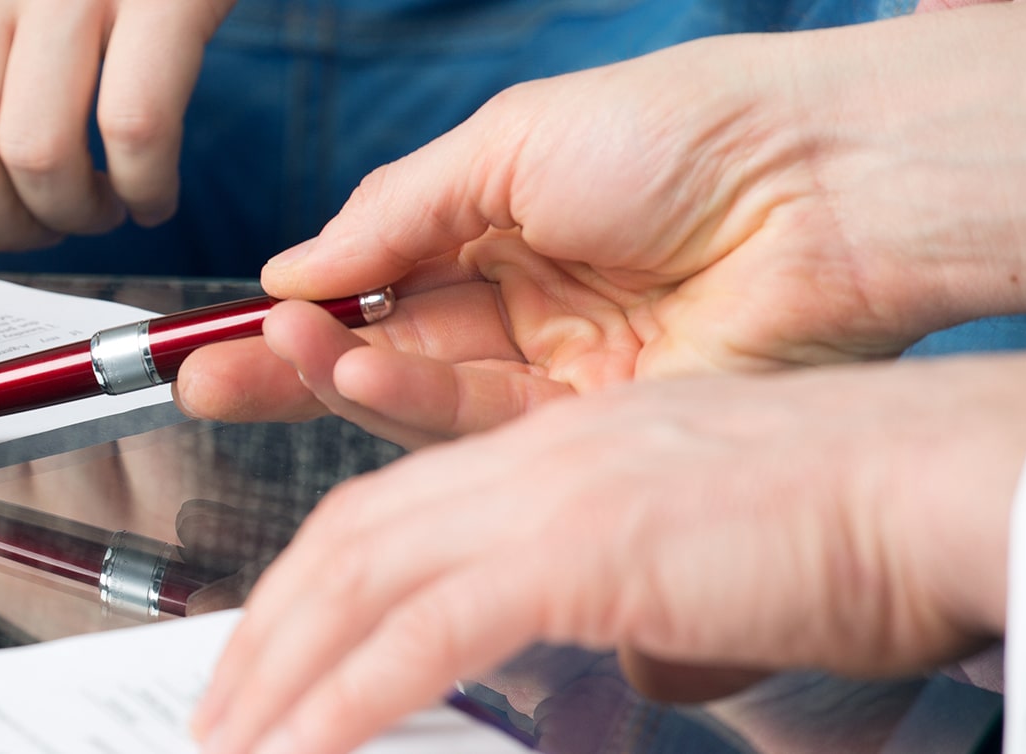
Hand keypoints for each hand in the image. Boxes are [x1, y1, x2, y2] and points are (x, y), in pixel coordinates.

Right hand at [172, 2, 1025, 446]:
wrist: (820, 183)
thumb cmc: (684, 131)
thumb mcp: (505, 143)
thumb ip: (391, 215)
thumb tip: (295, 268)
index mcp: (498, 228)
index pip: (373, 287)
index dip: (297, 310)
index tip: (220, 331)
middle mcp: (522, 309)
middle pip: (382, 355)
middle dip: (288, 370)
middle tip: (206, 380)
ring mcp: (560, 375)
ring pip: (422, 401)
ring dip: (343, 380)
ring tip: (293, 352)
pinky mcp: (600, 432)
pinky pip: (485, 435)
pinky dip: (413, 406)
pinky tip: (363, 371)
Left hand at [186, 351, 1025, 753]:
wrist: (938, 485)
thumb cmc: (860, 528)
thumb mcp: (710, 563)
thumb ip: (635, 601)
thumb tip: (623, 657)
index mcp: (555, 446)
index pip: (389, 512)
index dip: (311, 587)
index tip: (268, 655)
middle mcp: (531, 456)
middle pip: (344, 542)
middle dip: (263, 635)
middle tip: (216, 714)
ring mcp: (545, 494)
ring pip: (356, 582)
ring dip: (277, 675)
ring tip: (230, 743)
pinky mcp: (571, 553)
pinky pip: (416, 637)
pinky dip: (341, 699)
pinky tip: (296, 746)